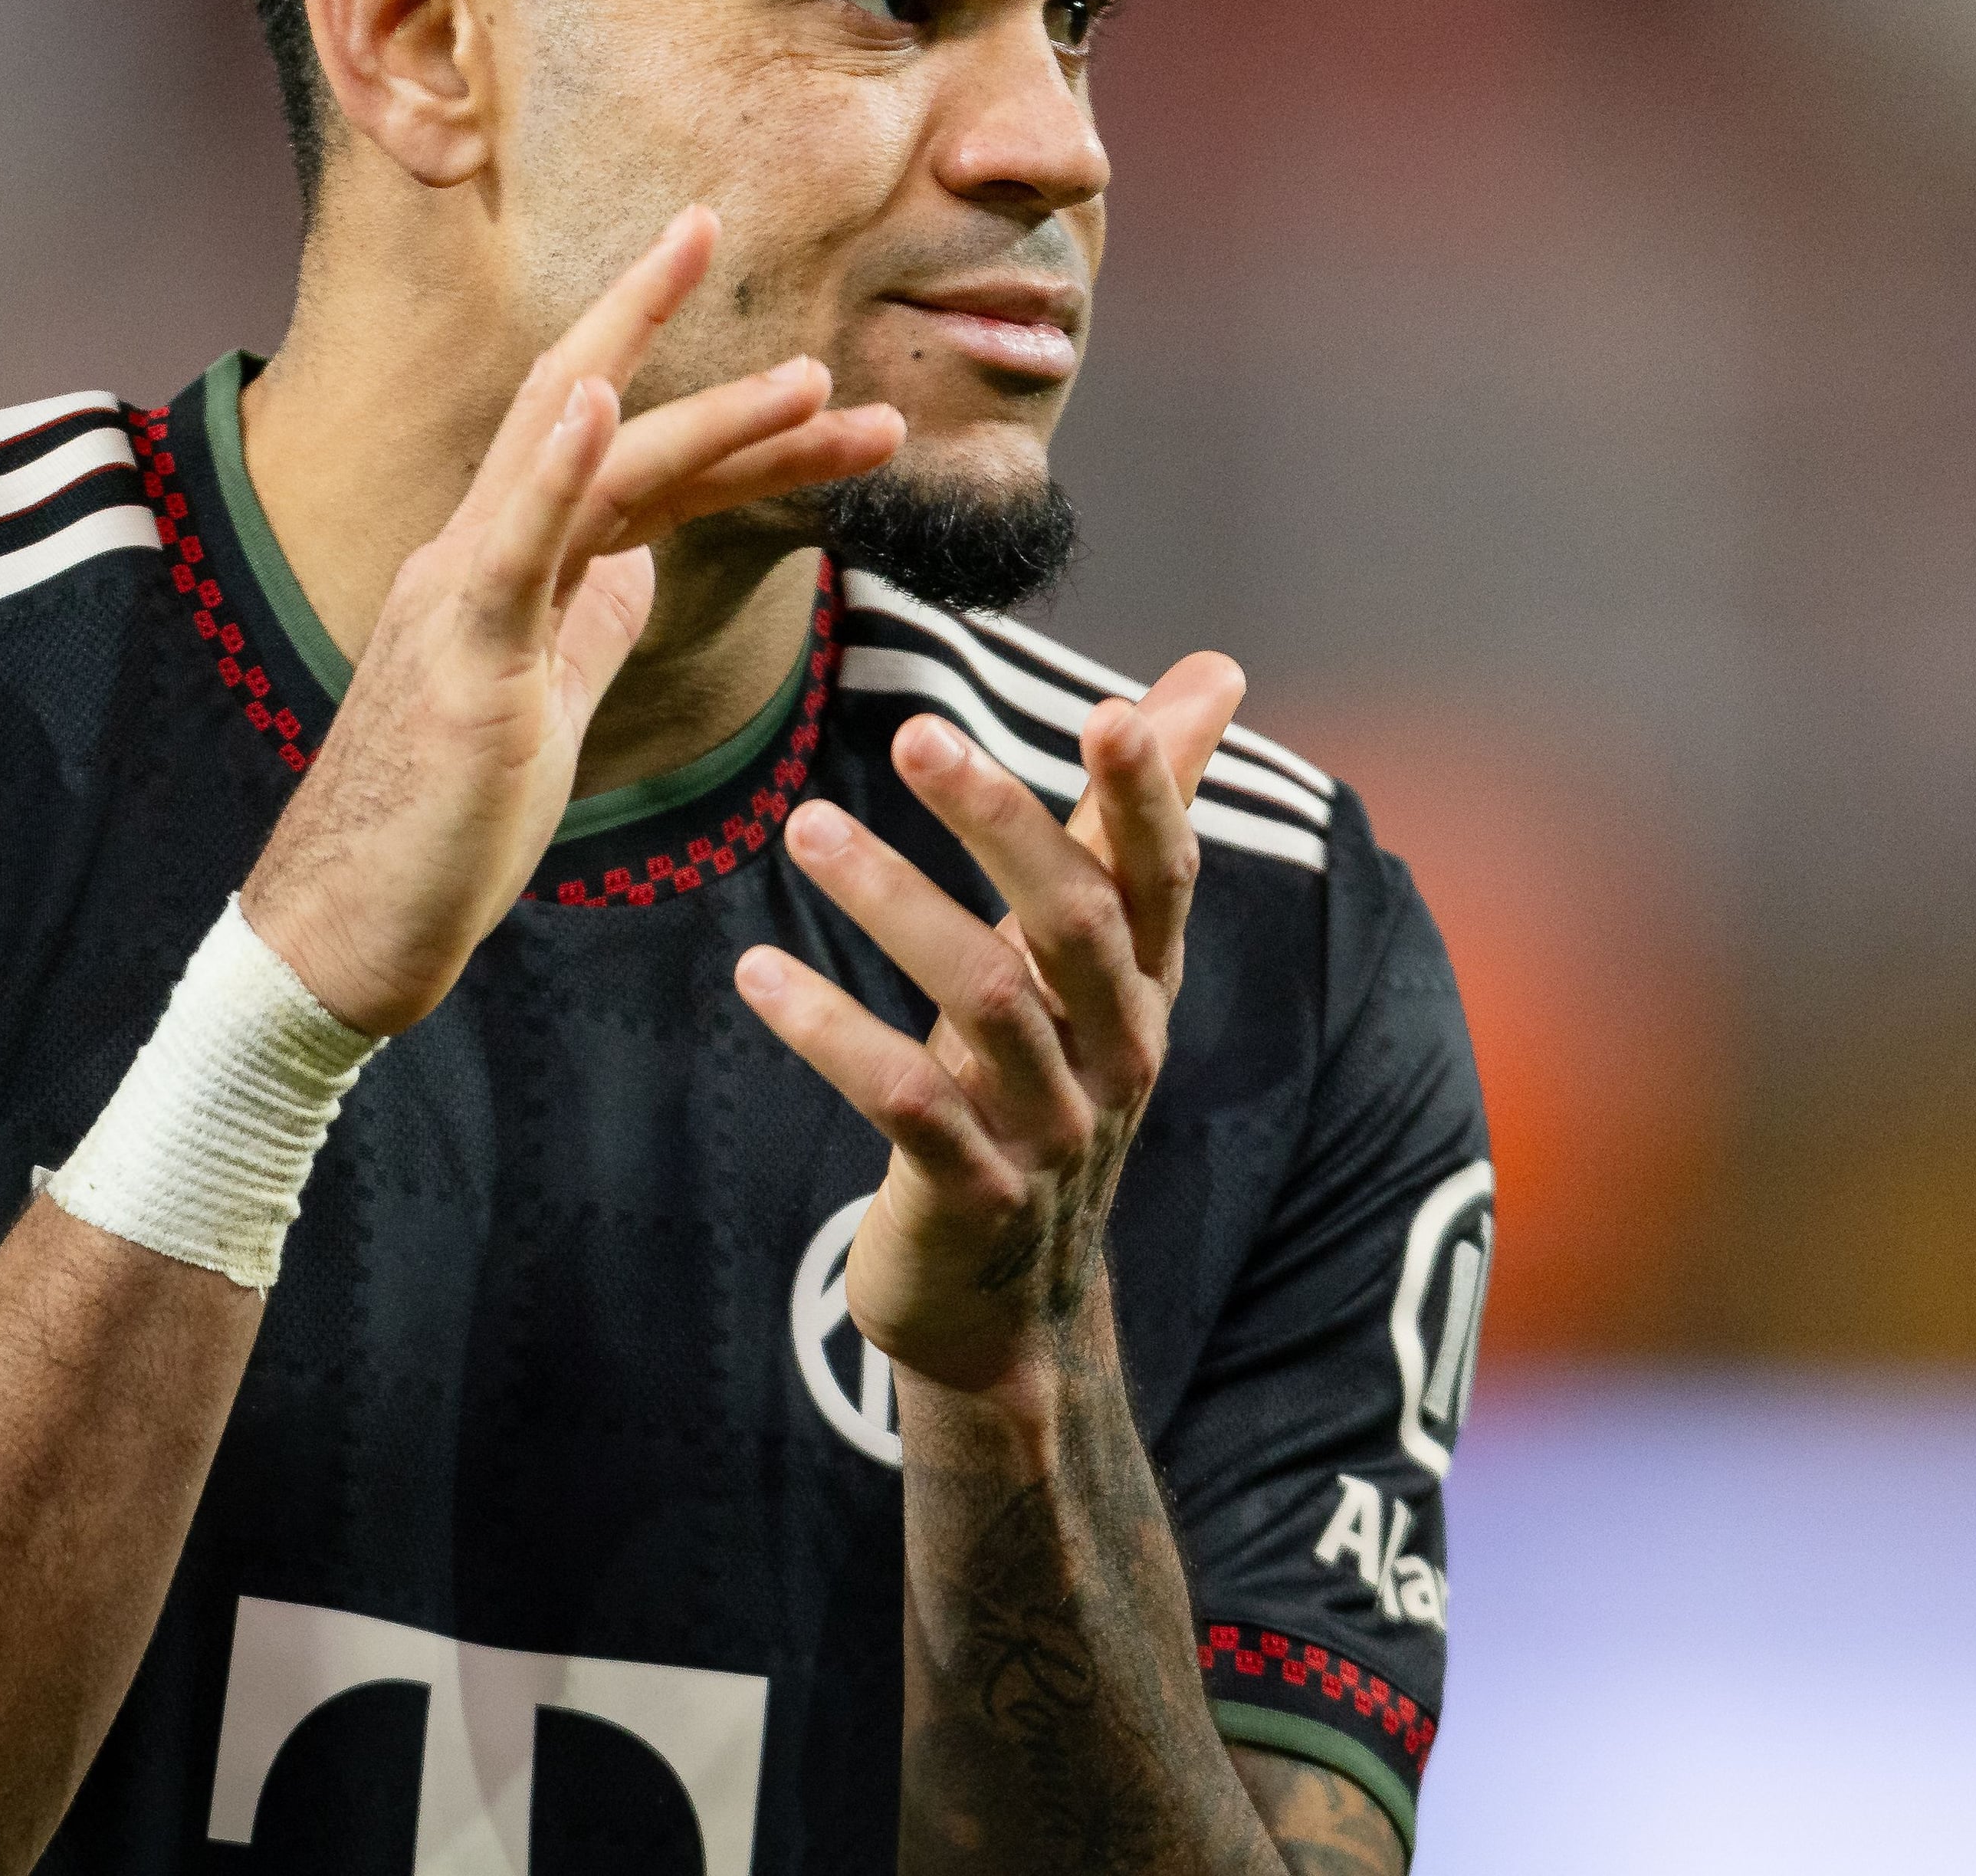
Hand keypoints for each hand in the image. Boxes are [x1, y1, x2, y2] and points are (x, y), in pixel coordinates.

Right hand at [244, 207, 904, 1032]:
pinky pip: (512, 541)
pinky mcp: (460, 656)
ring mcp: (463, 597)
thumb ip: (590, 616)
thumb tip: (643, 561)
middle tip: (720, 224)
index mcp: (510, 565)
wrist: (353, 927)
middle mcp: (478, 554)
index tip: (796, 355)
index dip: (703, 392)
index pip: (619, 451)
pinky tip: (604, 396)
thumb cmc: (447, 820)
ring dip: (702, 414)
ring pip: (585, 467)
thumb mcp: (547, 696)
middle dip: (660, 318)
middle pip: (586, 410)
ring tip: (809, 377)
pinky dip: (559, 460)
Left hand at [737, 654, 1246, 1397]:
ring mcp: (1049, 1128)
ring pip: (985, 1002)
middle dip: (1001, 823)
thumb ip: (1135, 817)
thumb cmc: (1046, 1082)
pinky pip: (906, 1102)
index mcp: (1145, 985)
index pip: (1161, 874)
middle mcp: (1115, 1051)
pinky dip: (832, 1034)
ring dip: (892, 903)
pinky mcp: (971, 1194)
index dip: (1148, 797)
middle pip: (1073, 922)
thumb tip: (1217, 673)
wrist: (1011, 1303)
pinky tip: (758, 974)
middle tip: (915, 732)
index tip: (1110, 710)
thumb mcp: (1100, 960)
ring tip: (804, 825)